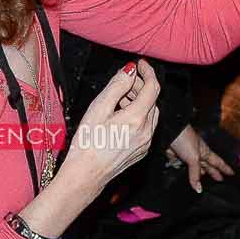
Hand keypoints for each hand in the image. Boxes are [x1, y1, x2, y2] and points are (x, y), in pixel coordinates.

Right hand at [57, 61, 160, 197]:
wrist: (86, 175)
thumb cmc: (88, 142)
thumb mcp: (98, 108)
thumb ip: (117, 86)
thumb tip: (130, 70)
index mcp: (136, 118)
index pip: (153, 87)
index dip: (148, 72)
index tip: (140, 64)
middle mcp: (146, 131)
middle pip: (153, 100)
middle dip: (141, 86)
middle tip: (124, 81)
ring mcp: (146, 143)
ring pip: (151, 114)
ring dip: (140, 101)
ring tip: (119, 99)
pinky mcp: (142, 152)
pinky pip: (147, 127)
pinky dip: (139, 116)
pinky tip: (122, 117)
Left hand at [165, 124, 232, 193]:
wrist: (168, 131)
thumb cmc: (185, 138)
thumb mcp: (193, 158)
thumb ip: (196, 174)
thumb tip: (199, 189)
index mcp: (205, 152)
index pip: (218, 162)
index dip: (225, 168)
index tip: (232, 173)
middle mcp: (197, 154)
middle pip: (207, 166)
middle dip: (213, 172)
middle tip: (219, 180)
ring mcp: (186, 156)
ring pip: (194, 168)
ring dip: (199, 173)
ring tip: (205, 179)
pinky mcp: (176, 157)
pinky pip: (182, 167)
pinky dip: (184, 171)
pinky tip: (185, 176)